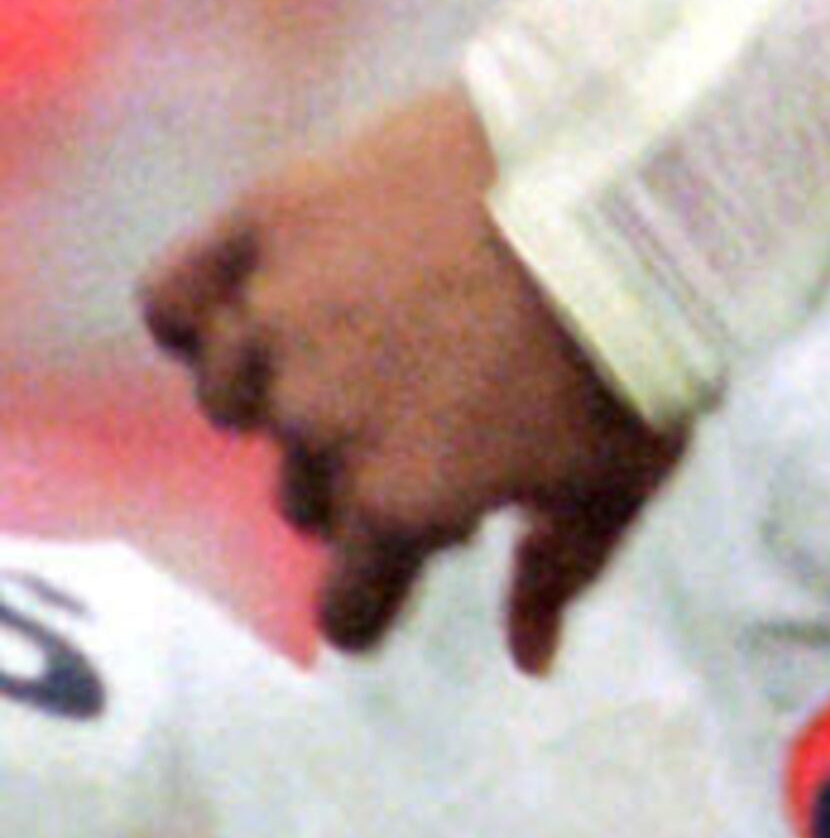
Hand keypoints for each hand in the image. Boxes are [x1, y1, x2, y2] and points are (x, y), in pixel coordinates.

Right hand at [138, 85, 678, 664]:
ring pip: (233, 403)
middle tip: (436, 410)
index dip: (387, 587)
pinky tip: (261, 306)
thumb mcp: (626, 474)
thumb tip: (526, 661)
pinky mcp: (268, 221)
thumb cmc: (646, 331)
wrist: (636, 176)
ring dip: (287, 392)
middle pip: (304, 498)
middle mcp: (320, 423)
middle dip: (360, 475)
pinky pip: (176, 300)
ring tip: (364, 348)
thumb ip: (561, 573)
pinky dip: (207, 313)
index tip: (427, 540)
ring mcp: (282, 319)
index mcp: (406, 501)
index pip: (348, 606)